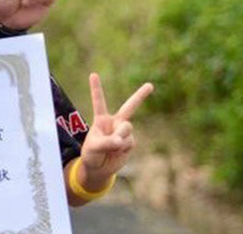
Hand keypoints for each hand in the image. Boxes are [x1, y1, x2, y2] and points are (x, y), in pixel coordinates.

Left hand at [79, 73, 153, 187]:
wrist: (99, 168)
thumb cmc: (91, 154)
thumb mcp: (93, 147)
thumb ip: (106, 142)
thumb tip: (121, 140)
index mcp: (101, 119)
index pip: (99, 102)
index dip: (96, 88)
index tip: (93, 74)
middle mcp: (114, 122)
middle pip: (130, 107)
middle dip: (141, 96)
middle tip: (150, 85)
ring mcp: (124, 132)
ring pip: (127, 129)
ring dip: (119, 138)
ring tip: (111, 146)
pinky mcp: (130, 142)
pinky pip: (129, 142)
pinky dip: (123, 148)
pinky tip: (117, 152)